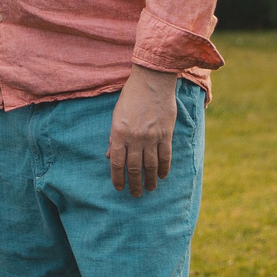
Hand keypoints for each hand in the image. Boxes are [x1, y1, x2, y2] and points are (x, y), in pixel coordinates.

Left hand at [108, 66, 177, 196]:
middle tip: (136, 194)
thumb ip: (113, 138)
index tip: (119, 188)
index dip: (117, 178)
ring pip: (151, 165)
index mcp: (119, 133)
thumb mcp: (116, 116)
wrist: (152, 82)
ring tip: (150, 189)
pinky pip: (165, 156)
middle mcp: (135, 138)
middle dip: (134, 184)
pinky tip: (163, 175)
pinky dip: (164, 168)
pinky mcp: (166, 134)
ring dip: (150, 180)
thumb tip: (110, 157)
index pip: (117, 163)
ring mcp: (152, 137)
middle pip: (134, 168)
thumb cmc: (131, 97)